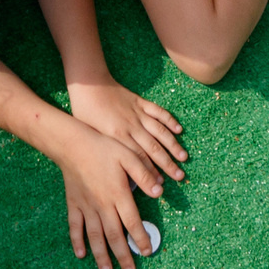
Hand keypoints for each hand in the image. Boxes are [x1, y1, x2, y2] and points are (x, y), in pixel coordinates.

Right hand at [61, 126, 163, 268]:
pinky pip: (75, 227)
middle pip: (114, 236)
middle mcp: (102, 205)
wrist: (73, 144)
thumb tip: (160, 191)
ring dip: (101, 256)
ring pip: (95, 236)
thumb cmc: (103, 148)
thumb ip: (144, 174)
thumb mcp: (128, 155)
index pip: (132, 222)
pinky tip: (81, 254)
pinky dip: (77, 241)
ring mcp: (86, 207)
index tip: (147, 252)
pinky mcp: (73, 204)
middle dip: (123, 256)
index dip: (140, 238)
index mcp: (118, 194)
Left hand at [69, 80, 187, 181]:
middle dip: (167, 164)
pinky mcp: (140, 102)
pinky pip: (158, 111)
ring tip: (183, 157)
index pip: (138, 158)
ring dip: (173, 145)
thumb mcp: (91, 134)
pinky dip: (170, 120)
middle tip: (179, 176)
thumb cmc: (85, 112)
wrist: (89, 85)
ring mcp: (137, 113)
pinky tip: (179, 130)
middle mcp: (131, 126)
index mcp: (117, 136)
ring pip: (159, 132)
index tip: (159, 184)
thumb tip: (116, 169)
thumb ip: (106, 150)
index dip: (150, 172)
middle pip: (153, 148)